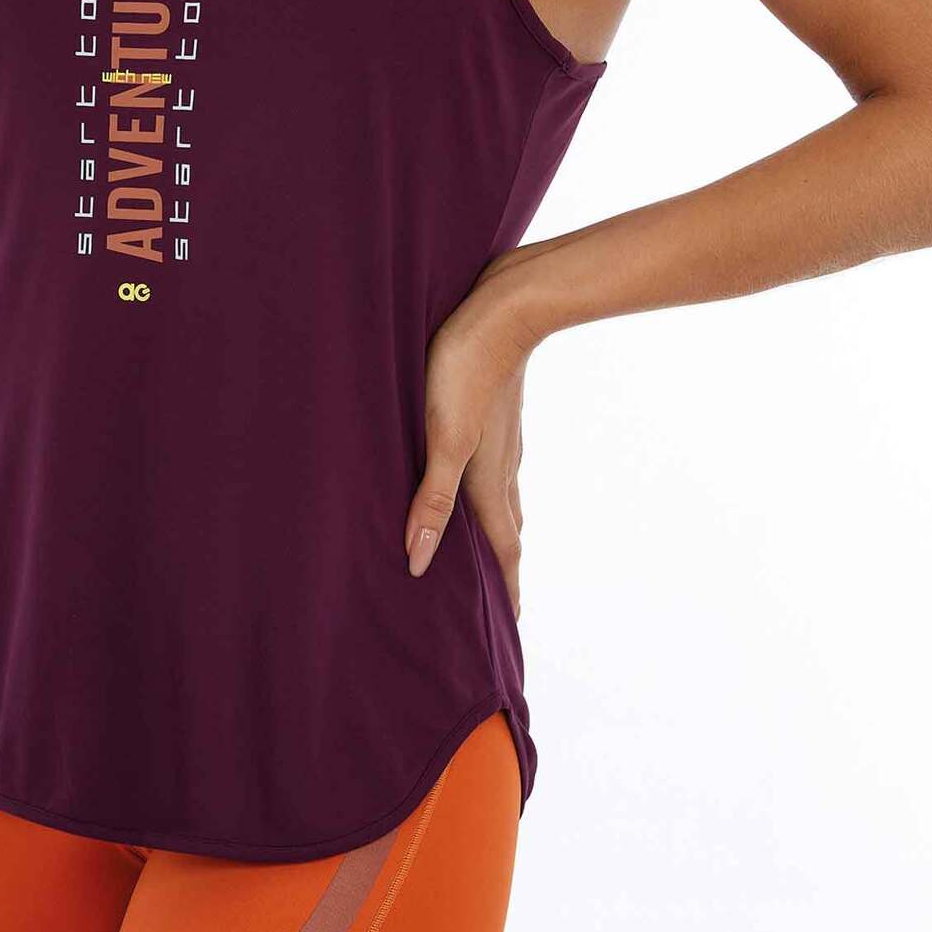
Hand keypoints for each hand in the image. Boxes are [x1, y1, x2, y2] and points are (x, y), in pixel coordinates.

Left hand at [403, 273, 539, 617]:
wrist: (504, 308)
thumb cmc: (466, 371)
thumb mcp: (442, 437)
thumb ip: (431, 498)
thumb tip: (419, 560)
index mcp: (489, 479)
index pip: (503, 548)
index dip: (506, 588)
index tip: (513, 623)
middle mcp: (503, 464)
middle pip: (507, 527)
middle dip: (504, 565)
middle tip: (502, 598)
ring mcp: (504, 436)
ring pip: (503, 495)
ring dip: (498, 527)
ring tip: (490, 547)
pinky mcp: (496, 410)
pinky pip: (496, 465)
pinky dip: (489, 489)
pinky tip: (476, 474)